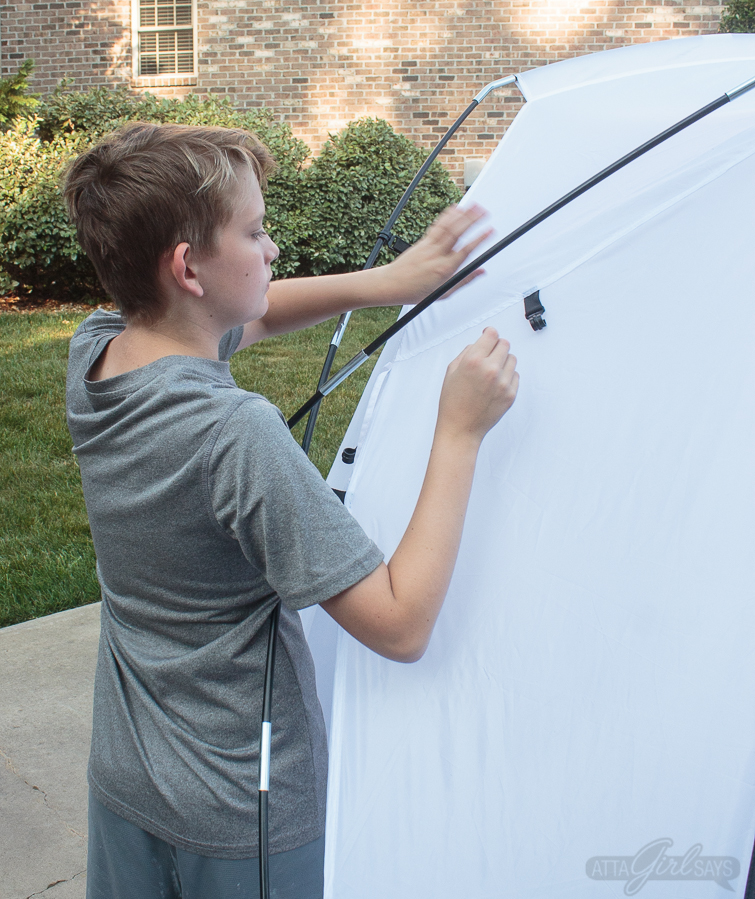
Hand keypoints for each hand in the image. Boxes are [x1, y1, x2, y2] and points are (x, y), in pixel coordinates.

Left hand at [379, 204, 492, 304]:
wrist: (391, 284)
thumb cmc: (416, 292)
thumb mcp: (444, 293)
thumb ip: (464, 280)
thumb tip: (481, 271)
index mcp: (444, 270)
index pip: (465, 251)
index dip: (479, 239)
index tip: (491, 230)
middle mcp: (437, 255)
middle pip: (457, 233)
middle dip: (472, 220)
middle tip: (486, 211)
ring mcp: (429, 246)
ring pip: (447, 227)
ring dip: (462, 214)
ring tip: (474, 205)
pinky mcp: (422, 241)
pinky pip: (437, 226)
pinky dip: (447, 216)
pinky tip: (455, 208)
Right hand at [437, 328, 518, 443]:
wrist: (460, 428)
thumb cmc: (453, 402)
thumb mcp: (451, 371)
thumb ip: (467, 352)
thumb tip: (481, 342)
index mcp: (473, 361)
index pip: (492, 334)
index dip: (489, 334)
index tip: (488, 336)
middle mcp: (490, 369)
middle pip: (504, 344)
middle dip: (496, 347)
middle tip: (489, 356)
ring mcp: (503, 383)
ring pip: (512, 359)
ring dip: (503, 361)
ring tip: (491, 372)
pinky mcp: (511, 394)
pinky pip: (515, 375)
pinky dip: (508, 376)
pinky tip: (495, 384)